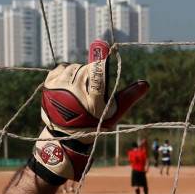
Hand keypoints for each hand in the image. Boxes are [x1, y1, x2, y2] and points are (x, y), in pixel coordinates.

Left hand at [30, 40, 148, 182]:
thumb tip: (145, 84)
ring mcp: (59, 88)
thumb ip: (129, 97)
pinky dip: (67, 72)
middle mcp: (74, 92)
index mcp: (92, 100)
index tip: (106, 57)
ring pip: (74, 67)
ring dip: (79, 73)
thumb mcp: (114, 113)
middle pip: (87, 68)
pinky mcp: (48, 85)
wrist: (68, 136)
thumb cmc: (95, 123)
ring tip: (81, 88)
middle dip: (91, 75)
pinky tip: (70, 84)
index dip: (102, 63)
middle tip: (91, 89)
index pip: (98, 70)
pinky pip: (62, 67)